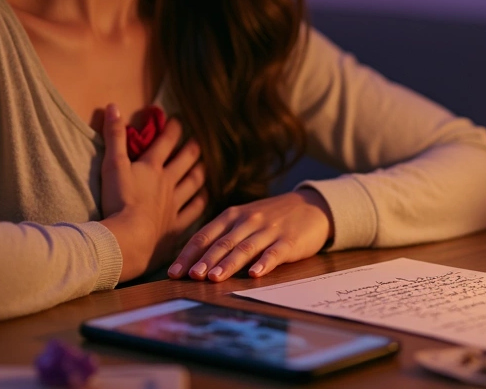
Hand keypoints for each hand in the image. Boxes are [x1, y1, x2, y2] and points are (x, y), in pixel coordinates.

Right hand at [95, 104, 206, 281]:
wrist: (130, 238)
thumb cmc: (119, 201)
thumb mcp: (112, 165)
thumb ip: (113, 137)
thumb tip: (113, 105)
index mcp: (152, 167)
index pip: (166, 142)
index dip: (173, 128)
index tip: (178, 119)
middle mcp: (168, 182)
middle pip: (186, 160)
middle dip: (193, 147)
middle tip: (199, 139)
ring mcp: (175, 204)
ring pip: (194, 183)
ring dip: (201, 171)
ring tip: (206, 164)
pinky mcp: (176, 225)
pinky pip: (194, 211)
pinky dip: (201, 202)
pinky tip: (205, 196)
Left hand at [167, 189, 333, 281]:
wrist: (312, 206)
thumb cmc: (271, 218)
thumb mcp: (244, 220)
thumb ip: (223, 236)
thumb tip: (193, 261)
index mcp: (232, 216)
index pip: (205, 235)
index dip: (188, 254)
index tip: (173, 272)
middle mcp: (248, 221)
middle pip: (222, 242)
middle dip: (205, 260)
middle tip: (190, 276)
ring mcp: (269, 230)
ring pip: (245, 247)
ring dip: (229, 263)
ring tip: (214, 278)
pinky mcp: (289, 240)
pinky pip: (274, 252)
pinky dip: (264, 263)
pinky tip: (255, 274)